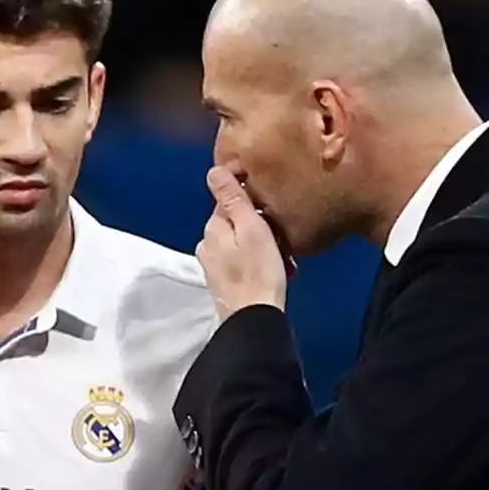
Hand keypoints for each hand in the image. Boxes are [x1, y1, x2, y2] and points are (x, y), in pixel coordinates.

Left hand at [196, 167, 287, 320]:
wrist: (254, 319)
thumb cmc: (258, 272)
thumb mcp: (251, 229)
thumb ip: (233, 199)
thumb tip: (214, 170)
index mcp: (212, 228)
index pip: (229, 201)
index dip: (252, 202)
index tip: (272, 211)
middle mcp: (207, 244)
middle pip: (235, 222)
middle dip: (258, 226)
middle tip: (281, 238)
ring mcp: (213, 265)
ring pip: (239, 242)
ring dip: (260, 245)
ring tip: (281, 257)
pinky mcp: (223, 281)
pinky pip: (240, 260)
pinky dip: (256, 261)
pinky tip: (272, 269)